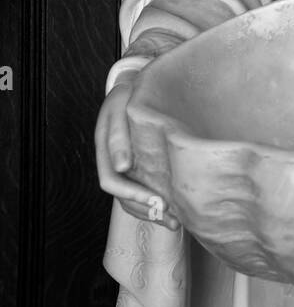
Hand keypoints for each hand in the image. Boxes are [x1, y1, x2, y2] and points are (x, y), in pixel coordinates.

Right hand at [95, 79, 179, 229]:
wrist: (140, 83)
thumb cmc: (132, 91)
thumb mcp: (123, 104)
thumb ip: (119, 133)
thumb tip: (122, 166)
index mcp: (104, 146)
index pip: (111, 180)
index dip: (132, 194)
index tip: (157, 201)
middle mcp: (112, 160)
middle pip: (122, 197)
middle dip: (146, 210)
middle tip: (173, 218)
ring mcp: (125, 165)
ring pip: (131, 200)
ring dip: (152, 214)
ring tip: (177, 223)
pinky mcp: (139, 167)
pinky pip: (143, 191)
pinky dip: (156, 204)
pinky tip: (175, 211)